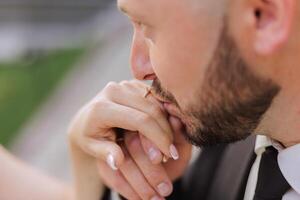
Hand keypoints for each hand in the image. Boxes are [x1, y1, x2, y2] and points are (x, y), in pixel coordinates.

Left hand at [68, 80, 179, 198]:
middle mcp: (114, 90)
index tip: (170, 155)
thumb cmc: (90, 136)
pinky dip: (164, 115)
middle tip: (173, 153)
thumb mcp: (92, 148)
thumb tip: (117, 161)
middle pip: (152, 110)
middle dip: (166, 133)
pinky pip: (156, 99)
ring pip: (157, 103)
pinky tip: (166, 131)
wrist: (86, 117)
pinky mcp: (134, 84)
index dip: (158, 138)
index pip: (140, 121)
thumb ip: (105, 154)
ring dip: (167, 125)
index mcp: (102, 108)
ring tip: (169, 144)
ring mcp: (125, 84)